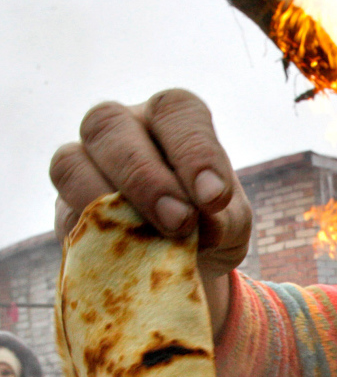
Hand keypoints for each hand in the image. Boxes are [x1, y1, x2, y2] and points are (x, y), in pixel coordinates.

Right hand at [50, 90, 252, 336]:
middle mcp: (123, 129)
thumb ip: (224, 220)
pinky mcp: (67, 209)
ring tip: (143, 239)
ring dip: (104, 199)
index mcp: (170, 120)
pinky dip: (91, 233)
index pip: (176, 112)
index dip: (194, 151)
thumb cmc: (211, 226)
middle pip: (109, 125)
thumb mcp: (231, 224)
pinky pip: (65, 213)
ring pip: (70, 161)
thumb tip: (203, 226)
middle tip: (179, 221)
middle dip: (144, 177)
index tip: (214, 198)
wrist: (182, 264)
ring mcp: (86, 164)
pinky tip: (121, 253)